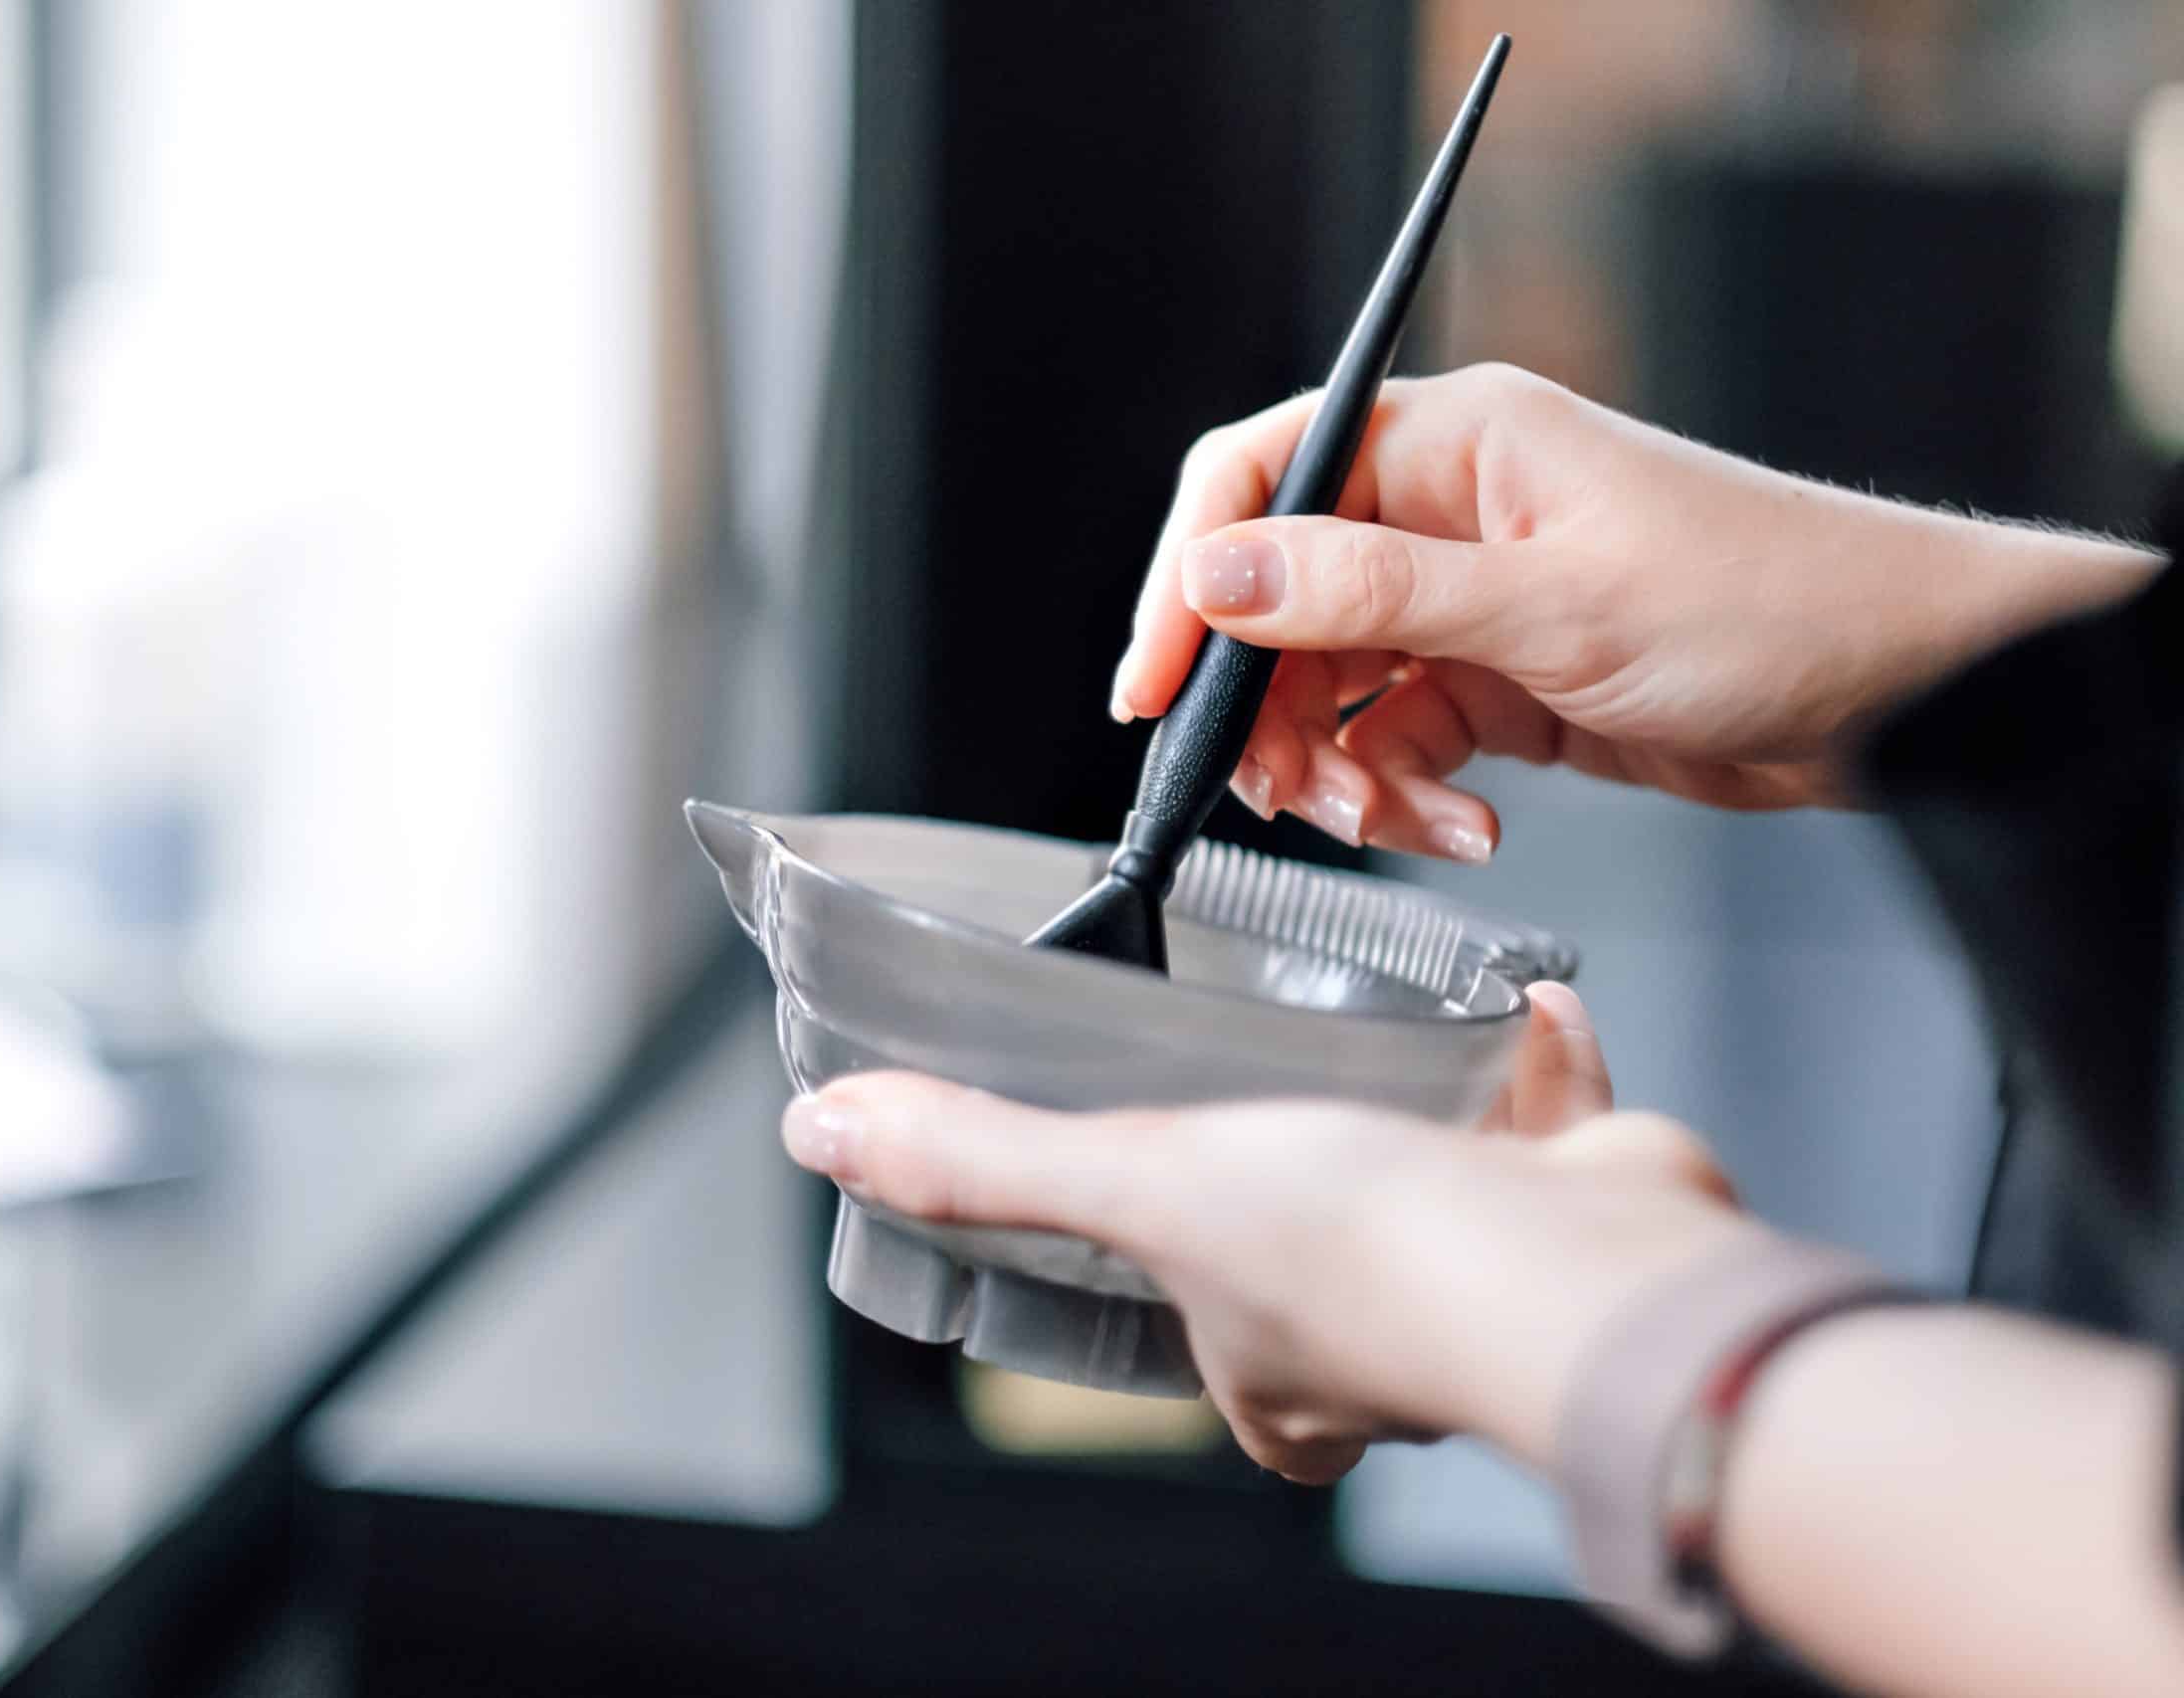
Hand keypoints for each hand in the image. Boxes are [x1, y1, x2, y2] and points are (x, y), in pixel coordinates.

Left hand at [781, 985, 1754, 1480]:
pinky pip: (1543, 1128)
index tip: (1158, 1187)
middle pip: (1318, 1256)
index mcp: (1272, 1381)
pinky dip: (1532, 1066)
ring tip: (1374, 1030)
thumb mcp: (1137, 1182)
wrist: (1591, 1267)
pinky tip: (1519, 1003)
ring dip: (1416, 1108)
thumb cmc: (1368, 1254)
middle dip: (1299, 1173)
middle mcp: (1379, 1344)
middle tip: (1263, 1090)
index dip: (1172, 1266)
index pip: (1198, 1330)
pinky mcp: (1579, 1213)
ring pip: (1438, 1188)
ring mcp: (1488, 1278)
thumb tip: (824, 1136)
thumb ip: (988, 1158)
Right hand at [1113, 364, 2160, 861]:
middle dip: (1266, 709)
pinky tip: (1464, 824)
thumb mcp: (1550, 606)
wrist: (1906, 694)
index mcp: (1454, 442)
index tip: (1151, 685)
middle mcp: (1448, 510)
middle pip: (1279, 602)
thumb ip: (1368, 597)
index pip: (1260, 477)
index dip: (1186, 578)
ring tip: (1396, 819)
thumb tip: (1217, 576)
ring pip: (1331, 685)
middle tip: (1282, 792)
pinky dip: (1408, 792)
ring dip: (1339, 768)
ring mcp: (1473, 599)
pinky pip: (1399, 737)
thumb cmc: (1772, 604)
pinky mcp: (1502, 679)